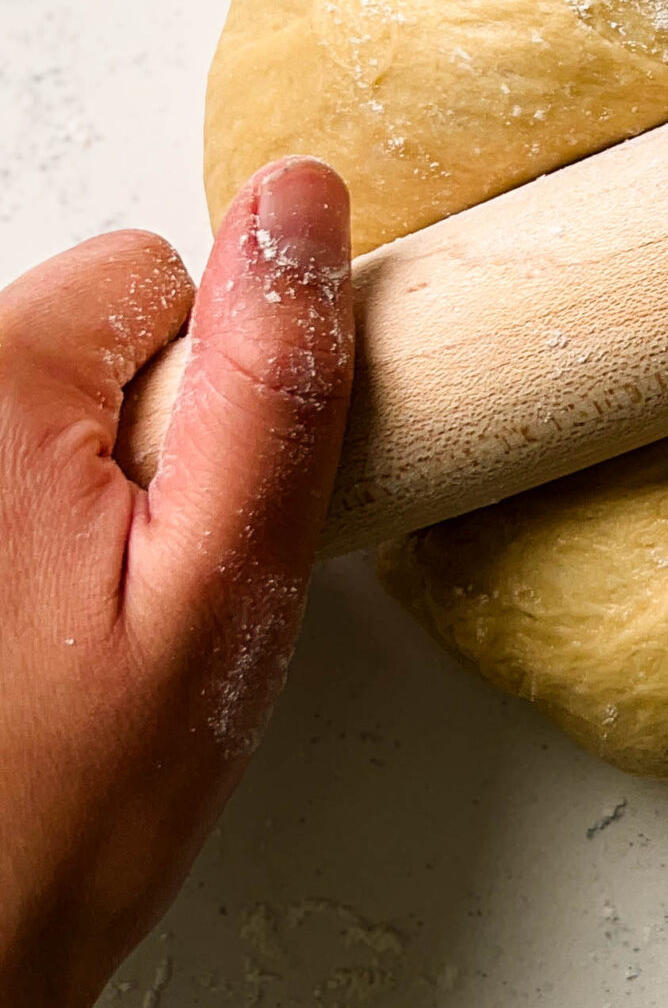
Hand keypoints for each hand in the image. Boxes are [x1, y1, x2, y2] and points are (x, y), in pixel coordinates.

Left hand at [0, 159, 352, 1007]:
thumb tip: (298, 200)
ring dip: (53, 500)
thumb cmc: (64, 807)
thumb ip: (269, 382)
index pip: (154, 278)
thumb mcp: (225, 588)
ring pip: (23, 412)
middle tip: (116, 600)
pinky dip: (4, 540)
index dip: (204, 411)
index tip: (175, 535)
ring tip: (44, 635)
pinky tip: (0, 643)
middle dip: (120, 451)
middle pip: (74, 341)